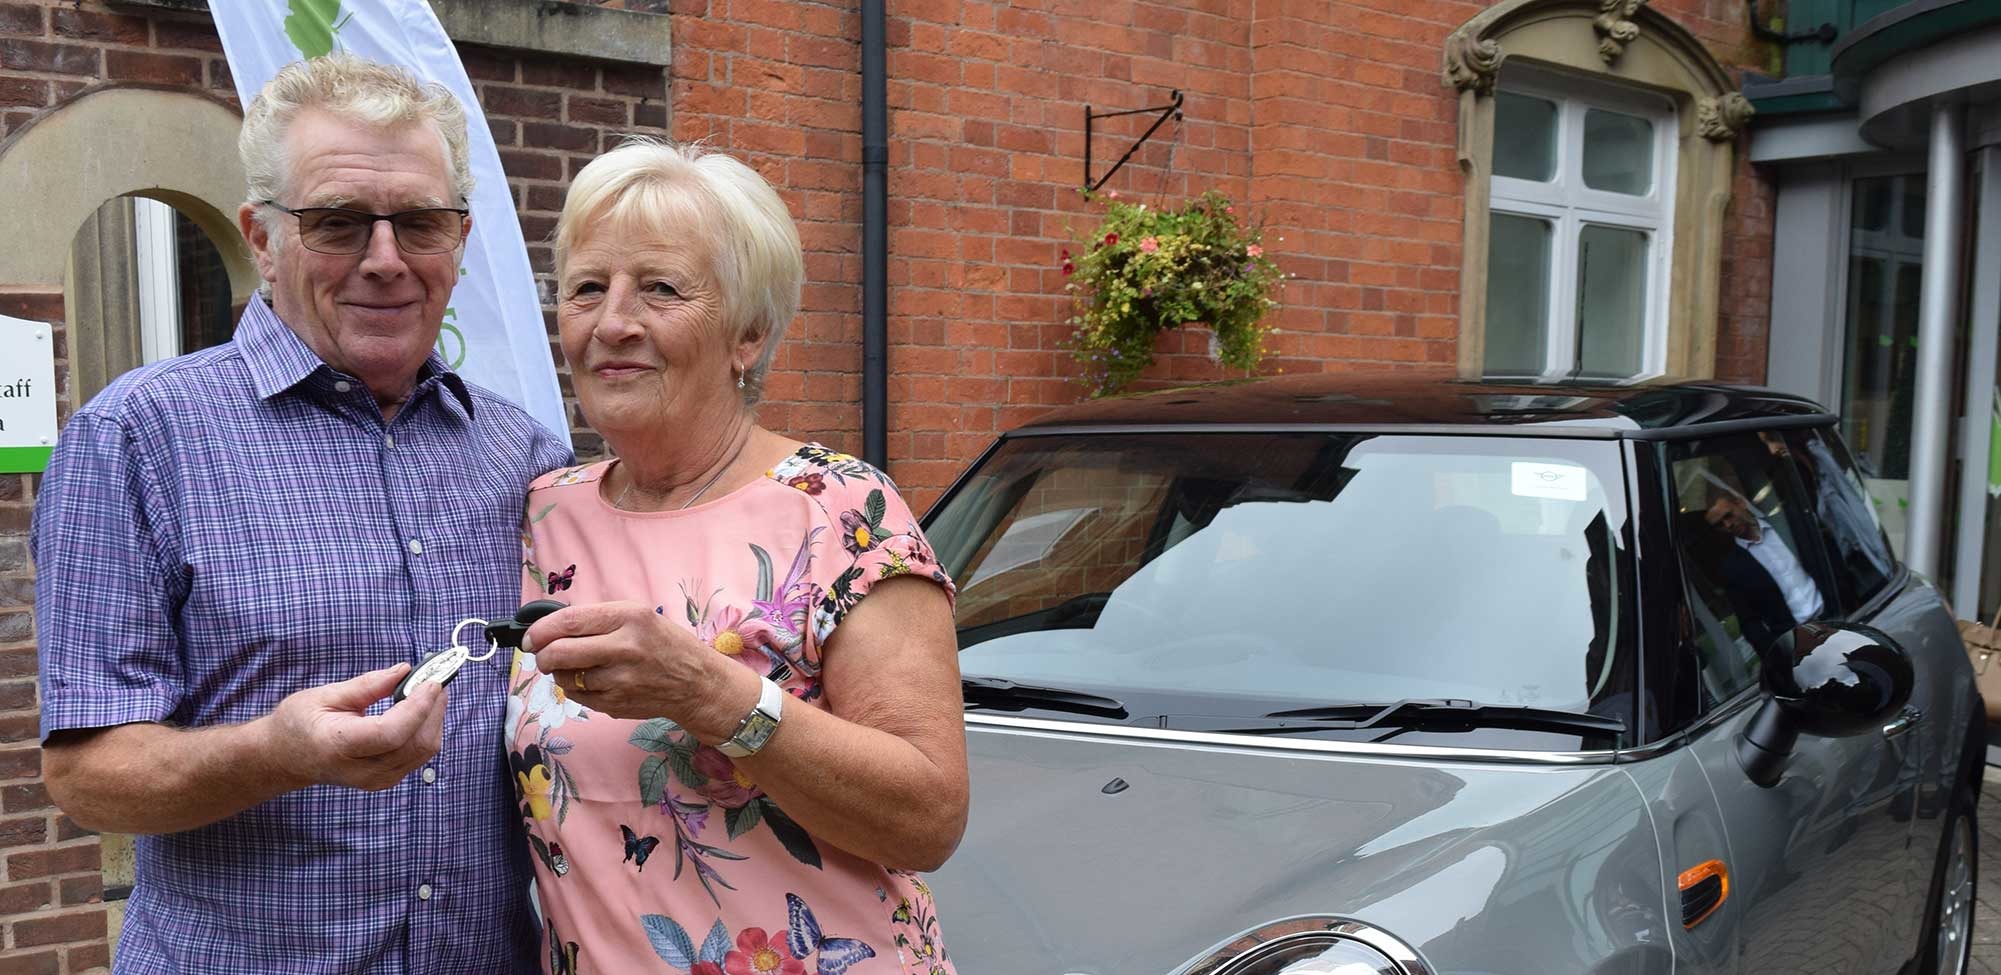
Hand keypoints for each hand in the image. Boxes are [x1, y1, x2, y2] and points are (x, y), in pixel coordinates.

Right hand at [263, 664, 447, 790]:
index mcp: (339, 745)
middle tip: (436, 679)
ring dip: (434, 719)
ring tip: (430, 691)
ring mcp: (375, 780)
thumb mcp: (325, 695)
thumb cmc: (298, 723)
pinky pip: (419, 757)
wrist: (285, 758)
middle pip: (414, 744)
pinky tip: (421, 711)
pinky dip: (427, 731)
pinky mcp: (385, 780)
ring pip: (423, 752)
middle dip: (433, 709)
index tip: (432, 682)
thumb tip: (404, 671)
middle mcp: (360, 769)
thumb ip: (368, 685)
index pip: (391, 733)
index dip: (418, 707)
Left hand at [527, 601, 755, 733]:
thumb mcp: (639, 617)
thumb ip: (598, 620)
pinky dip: (575, 689)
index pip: (569, 621)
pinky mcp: (617, 704)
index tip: (530, 637)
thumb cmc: (665, 645)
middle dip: (542, 656)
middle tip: (543, 656)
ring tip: (576, 667)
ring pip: (565, 678)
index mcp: (629, 617)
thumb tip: (550, 629)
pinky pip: (578, 697)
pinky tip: (592, 682)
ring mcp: (620, 680)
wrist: (697, 683)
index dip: (540, 630)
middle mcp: (625, 647)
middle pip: (559, 653)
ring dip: (560, 673)